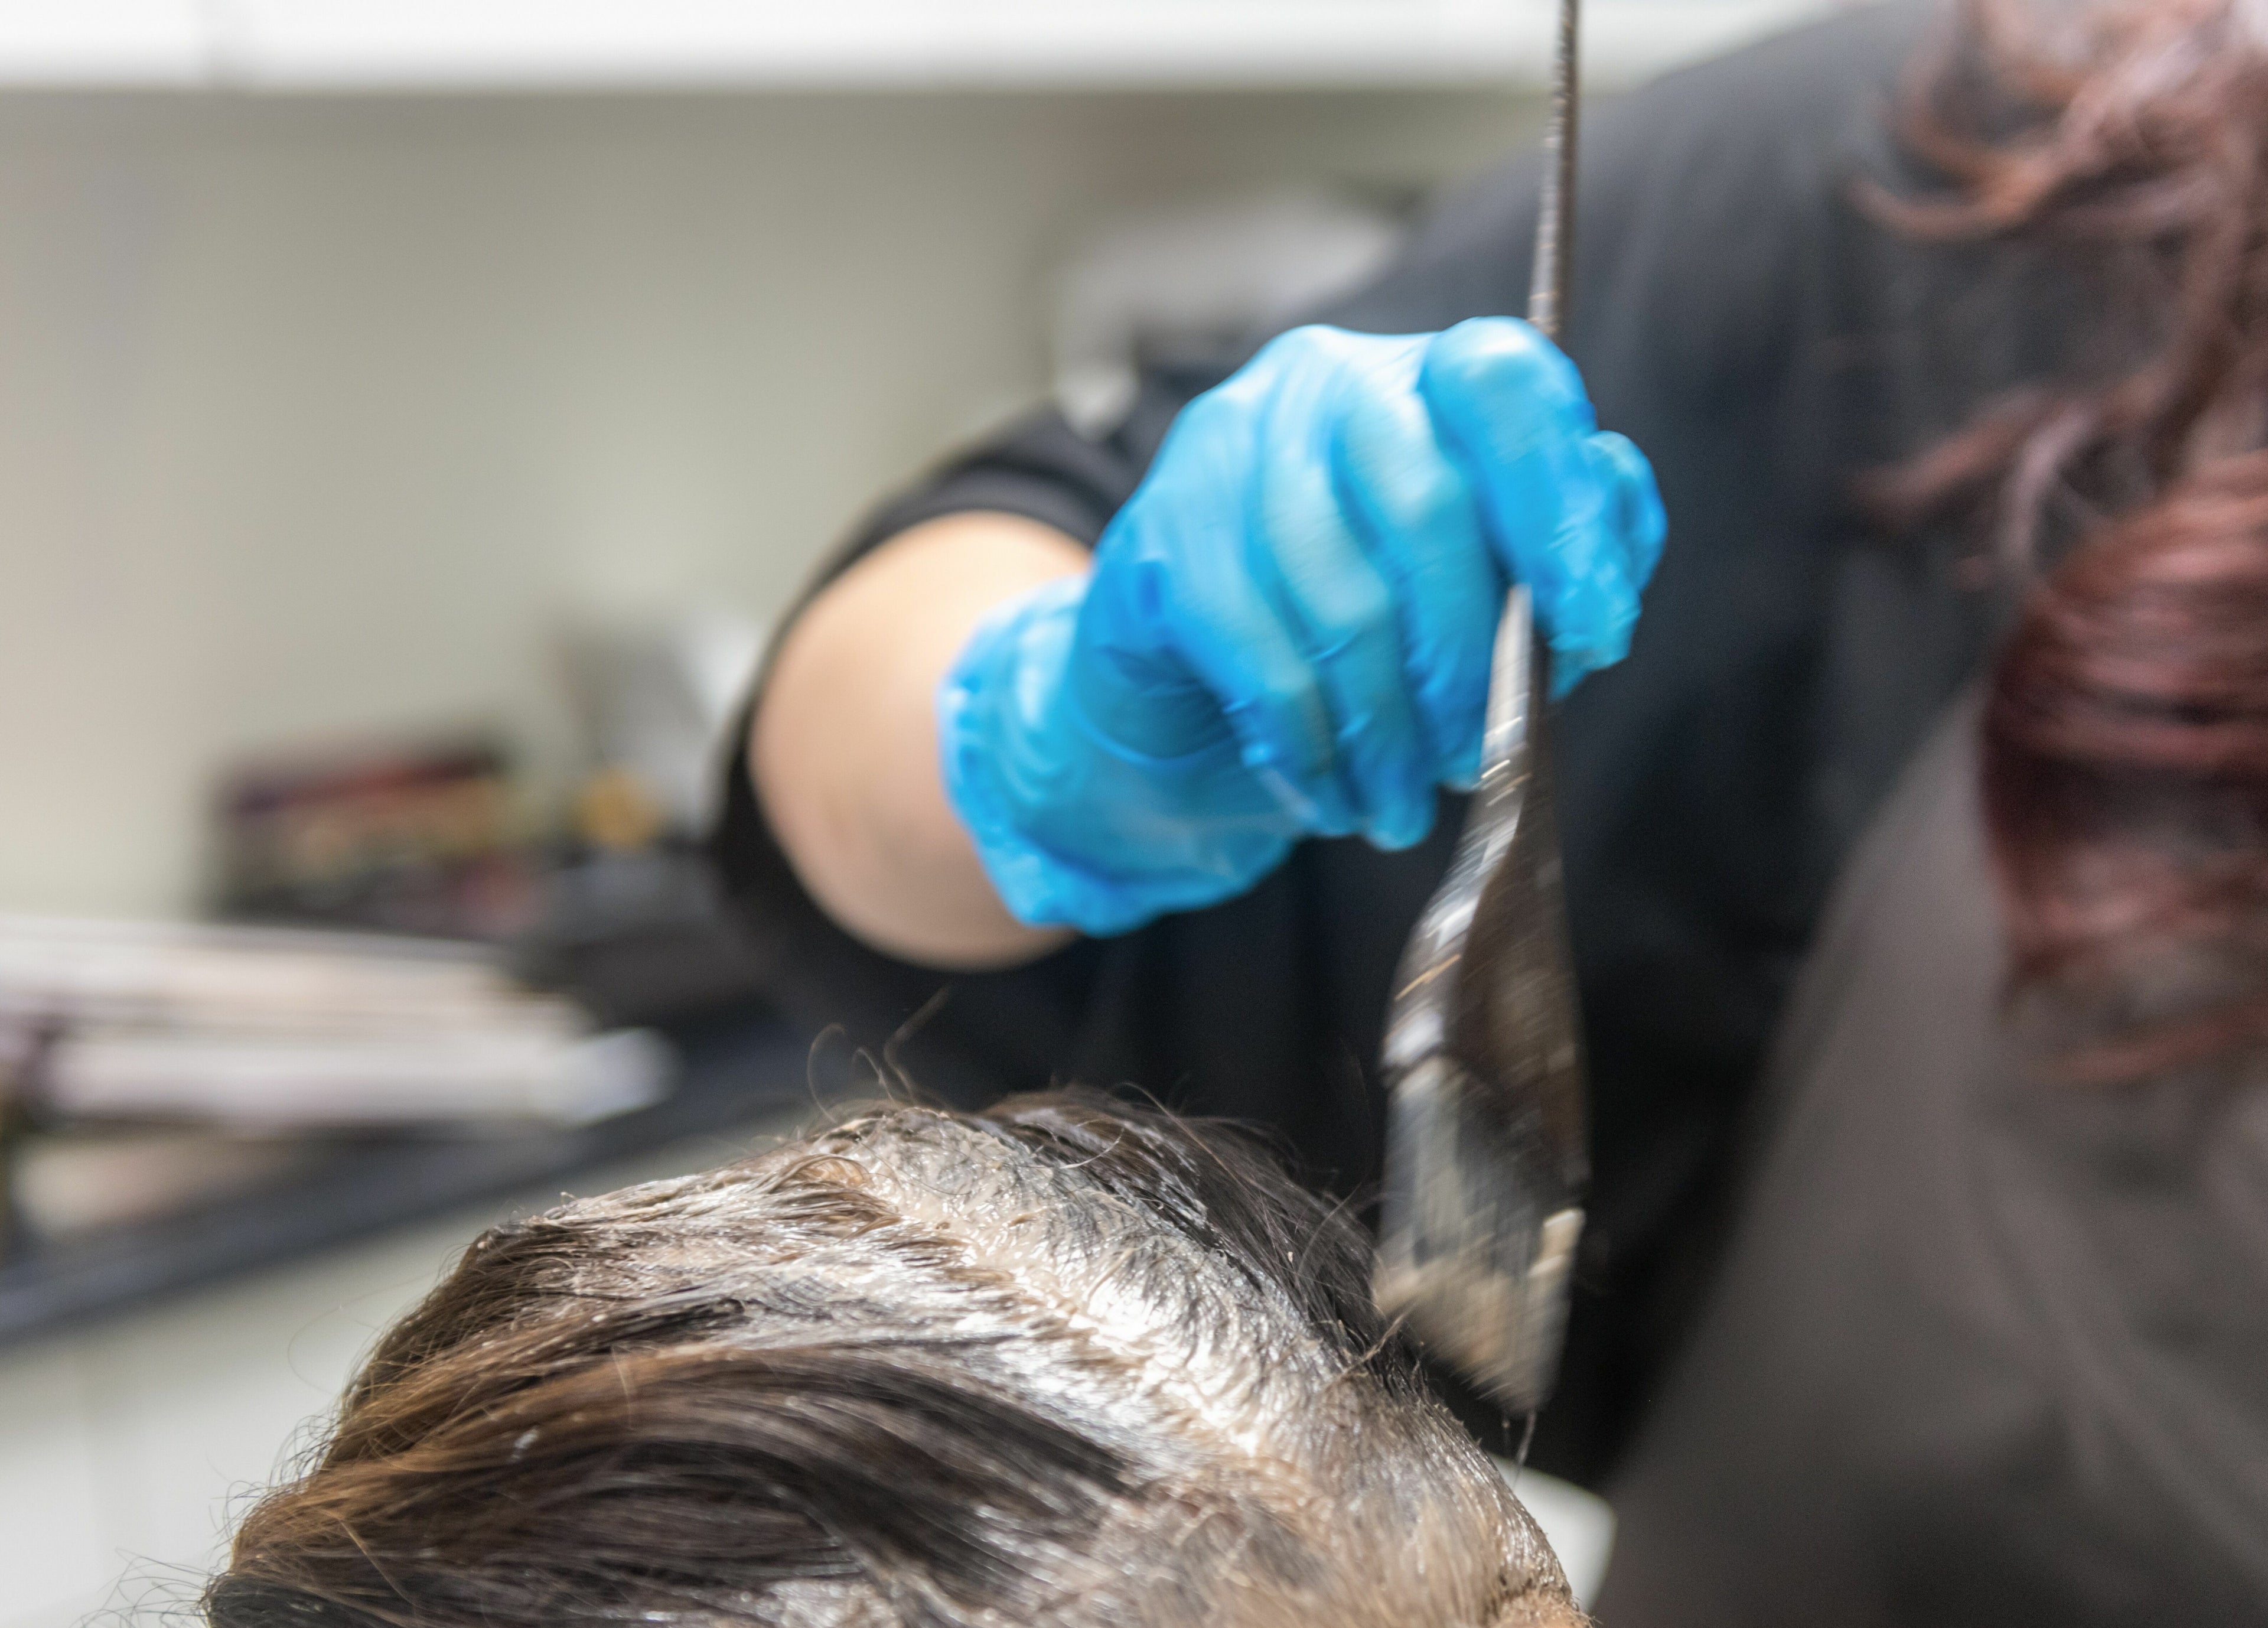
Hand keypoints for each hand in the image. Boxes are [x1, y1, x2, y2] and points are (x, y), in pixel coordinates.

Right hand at [939, 317, 1664, 935]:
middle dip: (1466, 663)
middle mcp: (1325, 384)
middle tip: (1473, 761)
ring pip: (1343, 601)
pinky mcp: (1160, 541)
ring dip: (1386, 734)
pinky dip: (1310, 750)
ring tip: (1398, 808)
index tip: (1595, 629)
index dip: (1559, 508)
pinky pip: (1261, 660)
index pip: (1503, 385)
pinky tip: (1328, 800)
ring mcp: (1228, 450)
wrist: (1186, 702)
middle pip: (1427, 506)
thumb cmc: (1365, 639)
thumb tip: (1606, 578)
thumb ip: (1566, 567)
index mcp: (1424, 379)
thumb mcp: (1488, 603)